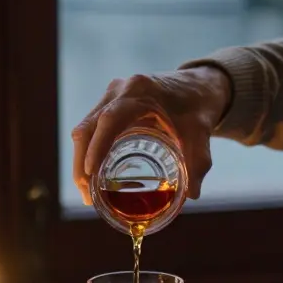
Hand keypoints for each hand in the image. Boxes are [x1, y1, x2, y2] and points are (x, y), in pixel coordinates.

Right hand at [71, 66, 230, 203]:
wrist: (197, 86)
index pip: (110, 119)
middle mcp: (120, 91)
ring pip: (85, 129)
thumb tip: (193, 195)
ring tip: (88, 194)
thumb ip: (199, 161)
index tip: (90, 173)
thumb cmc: (197, 106)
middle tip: (88, 197)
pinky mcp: (109, 105)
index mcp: (140, 92)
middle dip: (82, 163)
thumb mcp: (201, 132)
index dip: (97, 146)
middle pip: (89, 127)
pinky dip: (89, 152)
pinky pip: (91, 129)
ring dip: (81, 161)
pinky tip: (93, 177)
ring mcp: (111, 96)